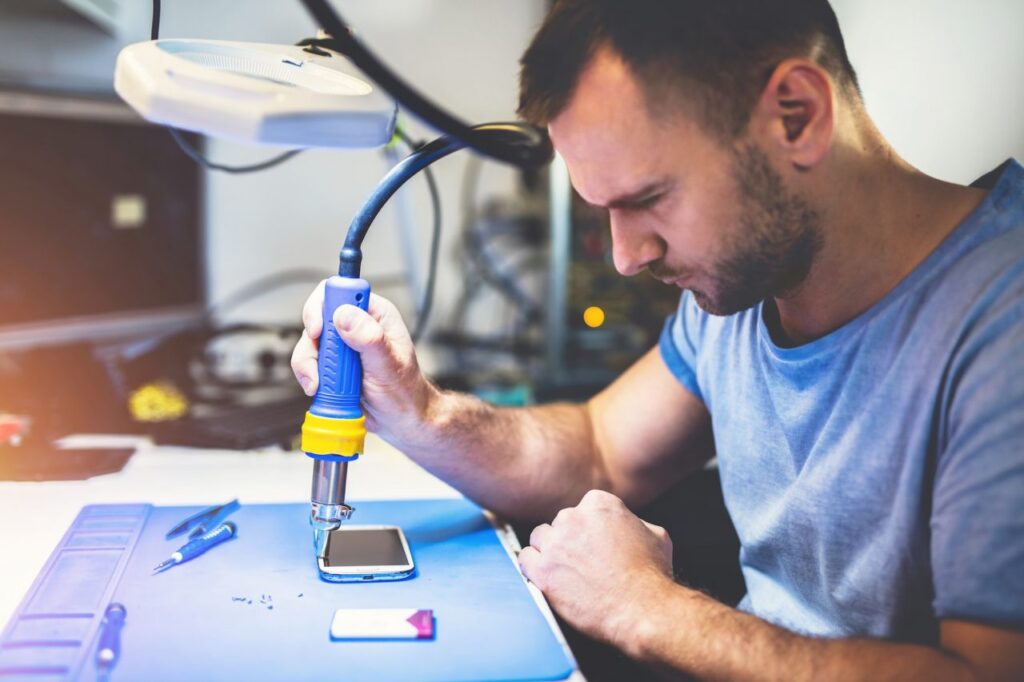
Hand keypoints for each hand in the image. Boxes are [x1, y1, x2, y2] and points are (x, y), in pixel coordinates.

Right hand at [290, 283, 433, 443]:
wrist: (401, 421)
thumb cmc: (405, 392)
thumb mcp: (389, 365)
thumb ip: (369, 339)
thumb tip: (345, 316)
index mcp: (375, 314)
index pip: (341, 292)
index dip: (323, 306)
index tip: (318, 330)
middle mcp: (357, 325)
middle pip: (316, 317)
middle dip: (312, 345)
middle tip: (320, 368)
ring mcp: (342, 345)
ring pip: (308, 342)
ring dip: (308, 365)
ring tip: (321, 386)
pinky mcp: (332, 363)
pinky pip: (308, 362)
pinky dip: (308, 376)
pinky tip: (321, 389)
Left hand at [519, 489, 675, 647]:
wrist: (641, 609)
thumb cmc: (651, 576)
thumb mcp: (656, 535)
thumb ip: (636, 522)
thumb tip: (630, 525)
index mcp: (599, 504)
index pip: (583, 508)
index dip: (588, 528)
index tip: (593, 543)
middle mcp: (573, 518)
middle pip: (561, 523)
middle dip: (569, 540)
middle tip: (583, 561)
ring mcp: (555, 544)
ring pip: (540, 538)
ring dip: (549, 551)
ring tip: (564, 570)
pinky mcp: (542, 570)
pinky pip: (524, 559)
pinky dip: (533, 567)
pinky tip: (546, 576)